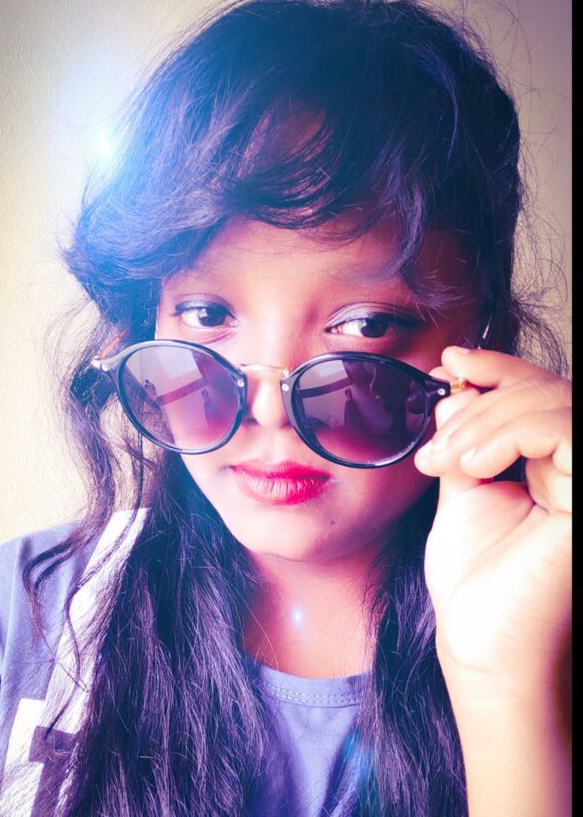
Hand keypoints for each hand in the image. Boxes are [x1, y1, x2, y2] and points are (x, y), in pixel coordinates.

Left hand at [414, 347, 570, 696]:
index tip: (450, 362)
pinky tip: (472, 465)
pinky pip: (562, 430)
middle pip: (547, 392)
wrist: (482, 641)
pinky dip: (508, 432)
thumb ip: (467, 437)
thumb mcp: (464, 489)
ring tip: (444, 460)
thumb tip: (455, 384)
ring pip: (552, 404)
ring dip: (484, 421)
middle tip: (434, 444)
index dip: (499, 367)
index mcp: (557, 467)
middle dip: (480, 401)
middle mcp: (580, 472)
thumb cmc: (475, 579)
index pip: (540, 395)